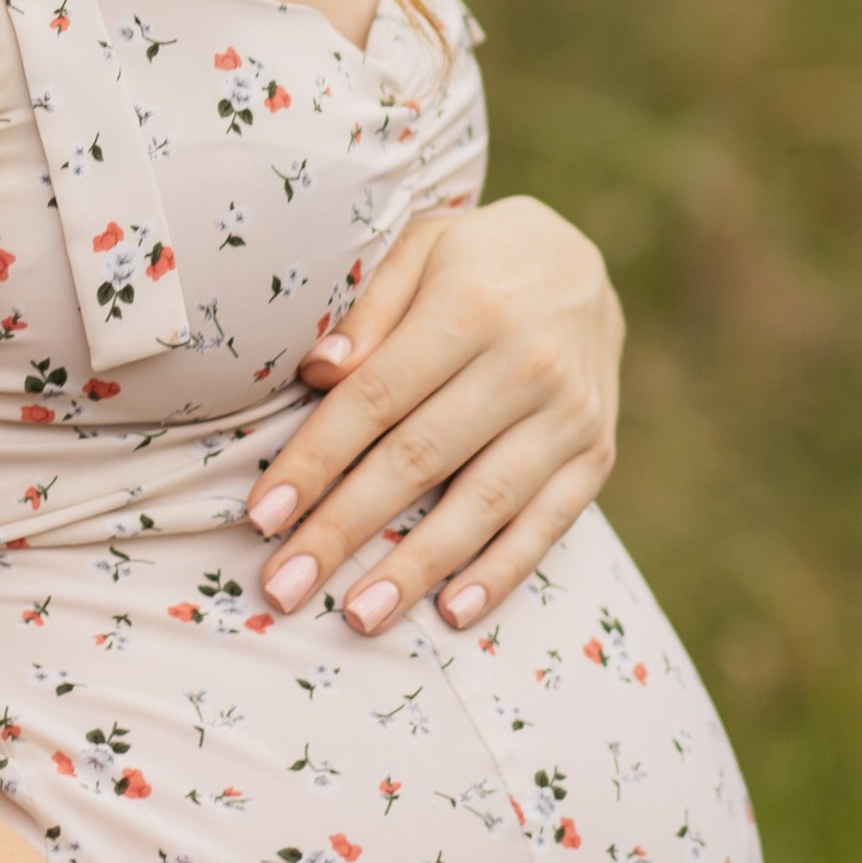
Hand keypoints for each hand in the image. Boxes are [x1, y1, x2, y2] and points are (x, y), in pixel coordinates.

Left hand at [243, 196, 622, 635]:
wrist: (585, 259)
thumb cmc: (474, 259)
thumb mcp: (419, 247)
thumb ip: (369, 306)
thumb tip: (320, 370)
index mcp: (470, 306)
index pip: (376, 398)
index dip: (317, 460)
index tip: (263, 515)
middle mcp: (527, 363)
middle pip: (419, 459)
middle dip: (345, 528)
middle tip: (285, 585)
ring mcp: (570, 415)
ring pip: (483, 503)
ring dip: (417, 566)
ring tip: (358, 616)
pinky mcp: (598, 454)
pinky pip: (548, 523)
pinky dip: (501, 572)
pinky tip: (452, 612)